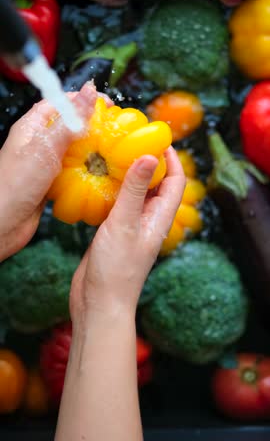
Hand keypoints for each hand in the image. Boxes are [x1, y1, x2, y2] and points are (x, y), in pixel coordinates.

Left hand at [0, 82, 110, 260]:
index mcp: (32, 127)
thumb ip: (69, 122)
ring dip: (91, 149)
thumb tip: (89, 91)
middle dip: (91, 125)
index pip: (59, 103)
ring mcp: (44, 164)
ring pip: (72, 150)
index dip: (82, 100)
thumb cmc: (16, 185)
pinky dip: (86, 171)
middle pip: (68, 126)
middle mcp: (38, 143)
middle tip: (115, 128)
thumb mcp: (45, 148)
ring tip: (112, 150)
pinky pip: (72, 172)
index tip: (107, 103)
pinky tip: (100, 174)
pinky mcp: (50, 184)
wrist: (2, 225)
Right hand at [70, 147, 185, 323]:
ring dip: (129, 175)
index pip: (174, 182)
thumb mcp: (124, 224)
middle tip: (131, 141)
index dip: (171, 160)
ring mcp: (131, 226)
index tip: (158, 138)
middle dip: (148, 162)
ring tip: (113, 155)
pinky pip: (118, 204)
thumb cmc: (116, 270)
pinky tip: (98, 181)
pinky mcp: (114, 232)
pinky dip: (113, 190)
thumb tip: (148, 155)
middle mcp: (148, 220)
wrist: (98, 303)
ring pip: (136, 193)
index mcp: (158, 218)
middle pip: (156, 185)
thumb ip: (134, 190)